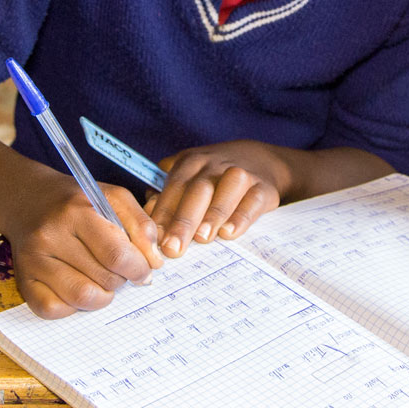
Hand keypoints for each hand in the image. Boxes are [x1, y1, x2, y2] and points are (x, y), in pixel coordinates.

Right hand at [0, 169, 161, 318]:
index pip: (117, 255)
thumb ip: (141, 226)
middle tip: (118, 268)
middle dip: (121, 279)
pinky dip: (73, 306)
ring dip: (102, 296)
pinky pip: (54, 310)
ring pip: (82, 298)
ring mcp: (33, 261)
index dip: (139, 269)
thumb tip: (154, 262)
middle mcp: (50, 235)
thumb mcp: (114, 198)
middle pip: (103, 279)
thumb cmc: (77, 202)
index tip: (144, 270)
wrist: (29, 200)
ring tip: (101, 279)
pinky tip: (77, 285)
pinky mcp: (23, 281)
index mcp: (76, 211)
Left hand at [146, 141, 287, 256]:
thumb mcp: (189, 177)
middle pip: (197, 190)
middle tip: (172, 248)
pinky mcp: (263, 187)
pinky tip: (230, 233)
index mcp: (190, 163)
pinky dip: (242, 216)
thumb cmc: (213, 176)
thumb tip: (146, 218)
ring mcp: (241, 173)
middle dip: (183, 220)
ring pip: (227, 190)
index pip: (173, 187)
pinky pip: (253, 200)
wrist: (259, 160)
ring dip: (213, 214)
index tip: (152, 240)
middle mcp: (214, 165)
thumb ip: (166, 196)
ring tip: (202, 239)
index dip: (162, 214)